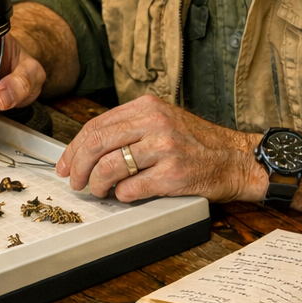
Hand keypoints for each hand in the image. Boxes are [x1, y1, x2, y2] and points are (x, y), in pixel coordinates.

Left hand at [55, 95, 264, 202]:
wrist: (236, 159)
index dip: (74, 148)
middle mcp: (155, 122)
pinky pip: (131, 188)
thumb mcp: (163, 120)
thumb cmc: (198, 143)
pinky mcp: (173, 174)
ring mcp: (164, 148)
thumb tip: (89, 149)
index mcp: (147, 107)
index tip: (65, 164)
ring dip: (97, 184)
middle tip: (75, 182)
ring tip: (99, 191)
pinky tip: (125, 195)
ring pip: (110, 167)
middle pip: (97, 144)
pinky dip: (121, 196)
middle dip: (78, 167)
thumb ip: (130, 128)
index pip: (96, 125)